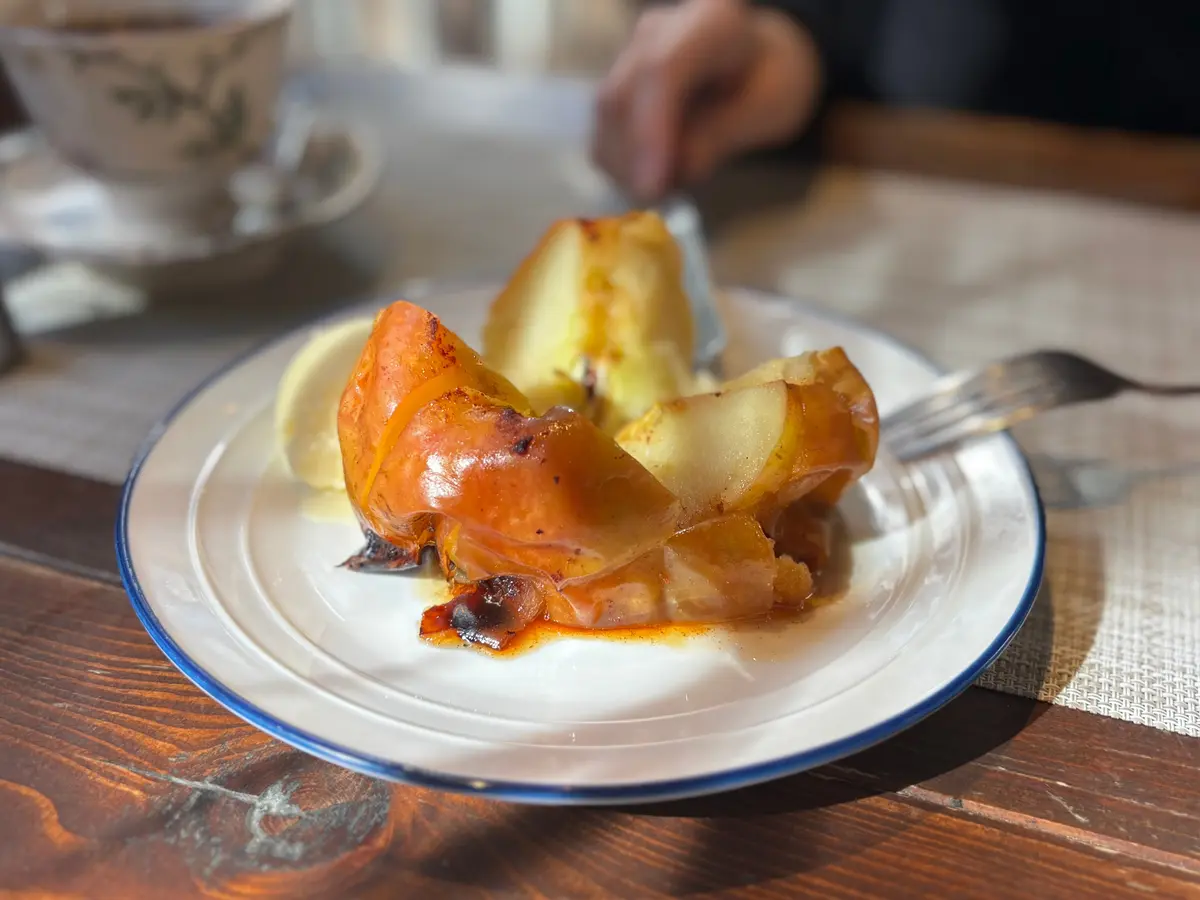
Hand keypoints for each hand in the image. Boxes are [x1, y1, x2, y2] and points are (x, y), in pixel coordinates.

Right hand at [591, 0, 821, 202]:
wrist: (759, 65)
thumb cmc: (770, 87)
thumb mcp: (766, 113)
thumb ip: (720, 138)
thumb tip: (672, 172)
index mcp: (711, 22)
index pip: (663, 70)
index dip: (650, 130)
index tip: (652, 184)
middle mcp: (659, 31)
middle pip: (622, 94)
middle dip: (635, 158)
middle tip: (660, 198)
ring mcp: (632, 55)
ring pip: (606, 116)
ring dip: (627, 166)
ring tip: (667, 187)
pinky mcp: (618, 85)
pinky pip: (604, 132)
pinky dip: (622, 165)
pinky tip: (653, 176)